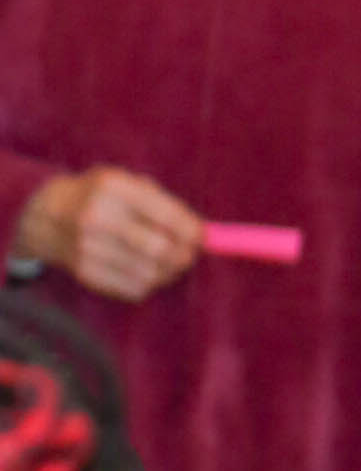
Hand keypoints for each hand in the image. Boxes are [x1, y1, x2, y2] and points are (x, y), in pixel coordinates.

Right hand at [18, 167, 203, 300]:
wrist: (47, 216)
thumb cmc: (101, 197)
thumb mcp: (126, 182)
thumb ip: (163, 202)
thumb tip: (203, 232)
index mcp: (112, 187)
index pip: (164, 214)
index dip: (191, 229)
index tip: (203, 237)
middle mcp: (97, 217)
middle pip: (159, 248)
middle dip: (184, 255)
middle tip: (190, 254)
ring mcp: (88, 247)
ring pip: (149, 273)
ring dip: (169, 272)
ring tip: (171, 263)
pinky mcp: (85, 273)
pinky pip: (133, 288)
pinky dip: (149, 283)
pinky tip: (146, 271)